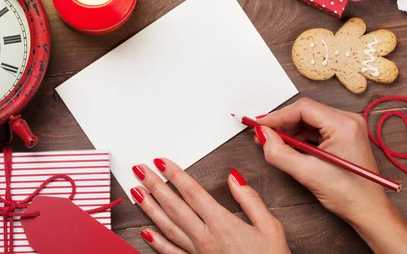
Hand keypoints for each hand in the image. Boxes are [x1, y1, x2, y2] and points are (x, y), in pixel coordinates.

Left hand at [131, 159, 289, 253]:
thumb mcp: (269, 227)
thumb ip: (249, 199)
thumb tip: (234, 177)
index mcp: (222, 224)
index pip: (192, 193)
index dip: (175, 175)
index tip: (161, 162)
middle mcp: (205, 238)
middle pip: (174, 207)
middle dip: (155, 186)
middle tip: (140, 170)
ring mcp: (198, 253)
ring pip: (168, 227)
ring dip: (150, 208)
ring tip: (136, 192)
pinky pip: (172, 253)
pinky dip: (156, 243)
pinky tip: (145, 232)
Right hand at [254, 98, 406, 253]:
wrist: (369, 211)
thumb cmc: (349, 195)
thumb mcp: (308, 174)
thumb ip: (280, 153)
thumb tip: (263, 136)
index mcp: (344, 125)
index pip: (303, 108)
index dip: (277, 116)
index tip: (259, 124)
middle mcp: (348, 121)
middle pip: (305, 112)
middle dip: (281, 124)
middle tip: (262, 134)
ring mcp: (347, 128)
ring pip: (309, 121)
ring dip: (289, 131)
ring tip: (272, 143)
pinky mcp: (344, 136)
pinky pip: (316, 130)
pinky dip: (299, 137)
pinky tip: (287, 147)